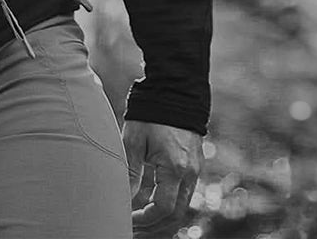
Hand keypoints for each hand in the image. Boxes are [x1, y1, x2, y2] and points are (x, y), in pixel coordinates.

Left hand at [123, 120, 203, 235]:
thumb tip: (122, 200)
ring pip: (181, 207)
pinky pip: (183, 195)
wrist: (174, 92)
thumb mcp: (133, 143)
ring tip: (139, 223)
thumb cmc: (149, 115)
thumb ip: (130, 174)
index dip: (143, 220)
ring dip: (161, 219)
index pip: (162, 209)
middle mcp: (190, 173)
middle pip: (175, 215)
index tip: (127, 220)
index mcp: (175, 168)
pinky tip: (150, 207)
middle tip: (132, 229)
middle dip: (153, 226)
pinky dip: (168, 206)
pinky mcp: (194, 166)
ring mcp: (195, 170)